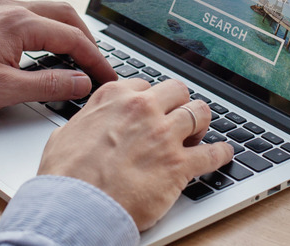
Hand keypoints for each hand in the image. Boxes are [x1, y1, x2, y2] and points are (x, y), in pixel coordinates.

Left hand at [0, 0, 116, 112]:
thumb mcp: (4, 89)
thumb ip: (48, 84)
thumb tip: (81, 83)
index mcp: (20, 23)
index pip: (72, 38)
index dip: (96, 60)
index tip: (107, 78)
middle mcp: (13, 8)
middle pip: (66, 16)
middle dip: (88, 40)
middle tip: (99, 65)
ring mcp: (1, 8)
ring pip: (49, 11)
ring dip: (70, 31)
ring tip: (80, 56)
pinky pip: (32, 13)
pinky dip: (51, 27)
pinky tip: (49, 45)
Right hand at [38, 79, 233, 230]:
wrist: (79, 205)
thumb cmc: (68, 175)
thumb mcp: (65, 135)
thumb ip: (86, 123)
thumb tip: (87, 126)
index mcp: (115, 98)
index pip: (143, 85)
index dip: (149, 100)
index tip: (151, 108)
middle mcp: (143, 109)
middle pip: (176, 91)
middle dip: (179, 103)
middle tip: (178, 116)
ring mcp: (164, 134)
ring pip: (200, 113)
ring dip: (201, 122)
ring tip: (200, 132)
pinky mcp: (179, 163)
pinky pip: (212, 153)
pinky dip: (221, 154)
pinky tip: (223, 154)